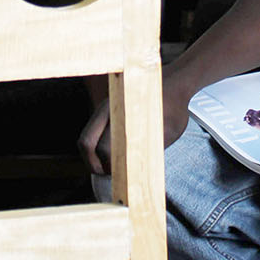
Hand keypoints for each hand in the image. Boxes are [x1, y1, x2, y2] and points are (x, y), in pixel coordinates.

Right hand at [77, 73, 193, 175]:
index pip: (105, 147)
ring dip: (91, 156)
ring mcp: (104, 107)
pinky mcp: (104, 110)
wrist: (173, 82)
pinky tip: (111, 155)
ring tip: (108, 167)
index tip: (121, 177)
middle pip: (86, 143)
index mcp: (126, 113)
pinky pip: (91, 132)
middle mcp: (110, 108)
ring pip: (85, 137)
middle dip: (93, 165)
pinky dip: (95, 147)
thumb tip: (134, 173)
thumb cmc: (174, 108)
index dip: (110, 167)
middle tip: (108, 175)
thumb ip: (151, 150)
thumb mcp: (169, 132)